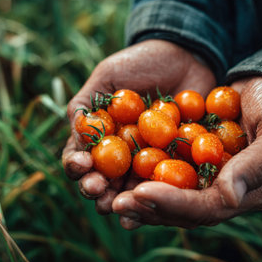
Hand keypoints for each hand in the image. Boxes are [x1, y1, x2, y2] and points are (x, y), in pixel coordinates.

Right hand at [62, 39, 215, 213]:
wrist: (186, 56)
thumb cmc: (141, 63)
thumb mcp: (108, 76)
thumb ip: (86, 103)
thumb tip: (75, 134)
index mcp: (98, 137)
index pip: (78, 157)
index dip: (75, 164)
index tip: (82, 162)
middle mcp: (119, 155)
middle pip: (101, 181)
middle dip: (95, 189)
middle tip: (97, 189)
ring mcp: (147, 162)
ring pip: (130, 190)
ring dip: (122, 202)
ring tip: (119, 205)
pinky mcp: (174, 164)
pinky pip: (166, 185)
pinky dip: (160, 197)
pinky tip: (155, 205)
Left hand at [112, 77, 261, 228]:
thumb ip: (255, 167)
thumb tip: (227, 199)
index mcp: (246, 195)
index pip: (205, 208)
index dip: (173, 203)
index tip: (141, 193)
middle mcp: (222, 192)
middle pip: (181, 208)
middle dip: (147, 206)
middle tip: (113, 202)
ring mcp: (207, 175)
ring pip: (168, 192)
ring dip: (138, 193)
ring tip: (107, 192)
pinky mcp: (194, 157)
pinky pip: (165, 167)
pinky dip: (143, 169)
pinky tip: (118, 166)